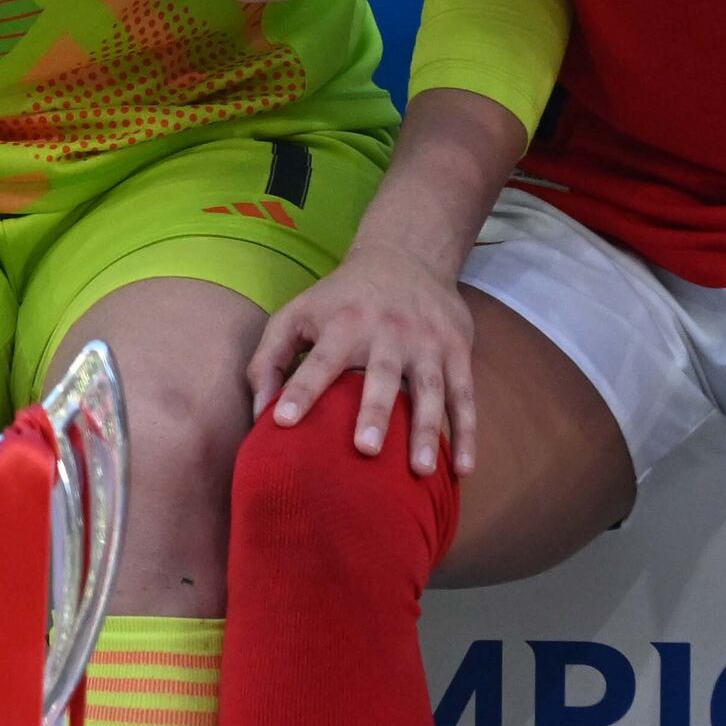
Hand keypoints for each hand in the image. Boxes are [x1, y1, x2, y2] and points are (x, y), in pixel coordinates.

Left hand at [247, 236, 482, 475]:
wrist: (407, 255)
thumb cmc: (341, 299)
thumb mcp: (298, 313)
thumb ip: (270, 358)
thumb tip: (259, 413)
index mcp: (343, 324)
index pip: (319, 361)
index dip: (300, 389)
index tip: (282, 422)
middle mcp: (387, 332)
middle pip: (382, 375)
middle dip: (374, 411)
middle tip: (365, 450)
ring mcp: (426, 342)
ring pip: (429, 388)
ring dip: (426, 430)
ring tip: (420, 470)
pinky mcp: (457, 351)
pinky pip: (465, 395)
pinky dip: (467, 432)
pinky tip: (463, 469)